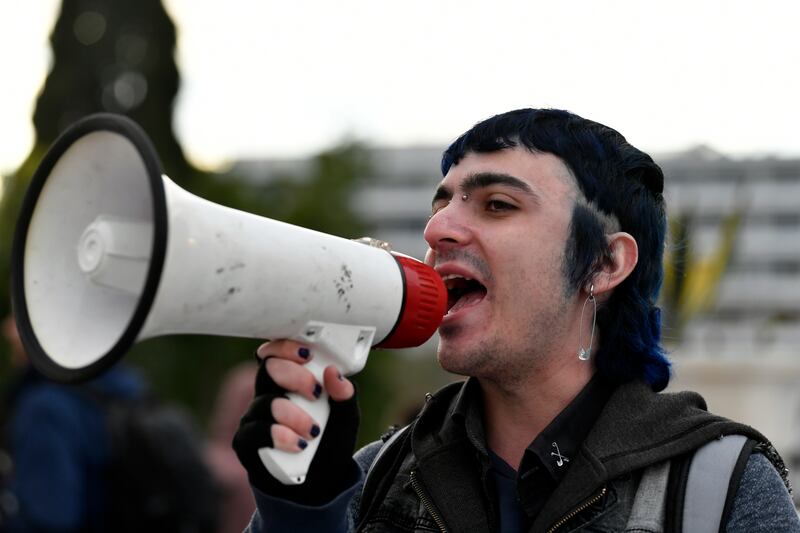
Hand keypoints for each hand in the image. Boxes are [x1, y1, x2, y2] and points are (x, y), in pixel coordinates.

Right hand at [233, 340, 359, 504]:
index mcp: (289, 382)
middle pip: (268, 370)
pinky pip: (253, 432)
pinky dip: (278, 436)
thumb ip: (345, 396)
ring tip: (312, 431)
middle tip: (315, 393)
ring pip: (264, 402)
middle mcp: (268, 394)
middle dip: (294, 376)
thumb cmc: (328, 444)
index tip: (306, 354)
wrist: (318, 484)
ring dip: (292, 414)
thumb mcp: (346, 420)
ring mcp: (255, 417)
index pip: (277, 354)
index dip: (285, 348)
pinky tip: (297, 445)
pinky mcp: (246, 442)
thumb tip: (335, 374)